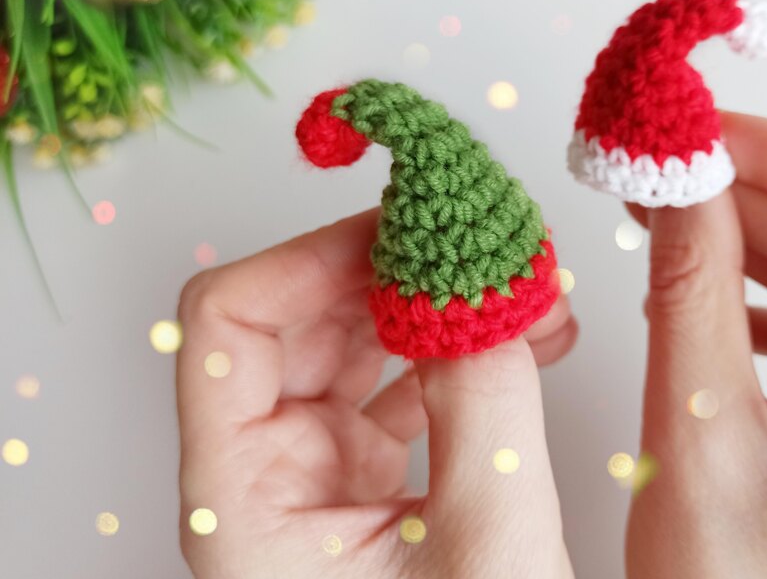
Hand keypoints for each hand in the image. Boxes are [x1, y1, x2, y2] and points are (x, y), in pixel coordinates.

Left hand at [176, 209, 577, 578]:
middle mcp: (263, 479)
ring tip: (524, 292)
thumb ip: (482, 403)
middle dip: (394, 270)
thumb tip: (482, 287)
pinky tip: (525, 337)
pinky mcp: (365, 478)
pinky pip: (398, 380)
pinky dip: (457, 349)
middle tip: (477, 247)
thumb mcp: (485, 548)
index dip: (311, 258)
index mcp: (242, 505)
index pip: (227, 325)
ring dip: (435, 304)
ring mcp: (315, 474)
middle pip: (295, 317)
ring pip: (352, 340)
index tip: (402, 233)